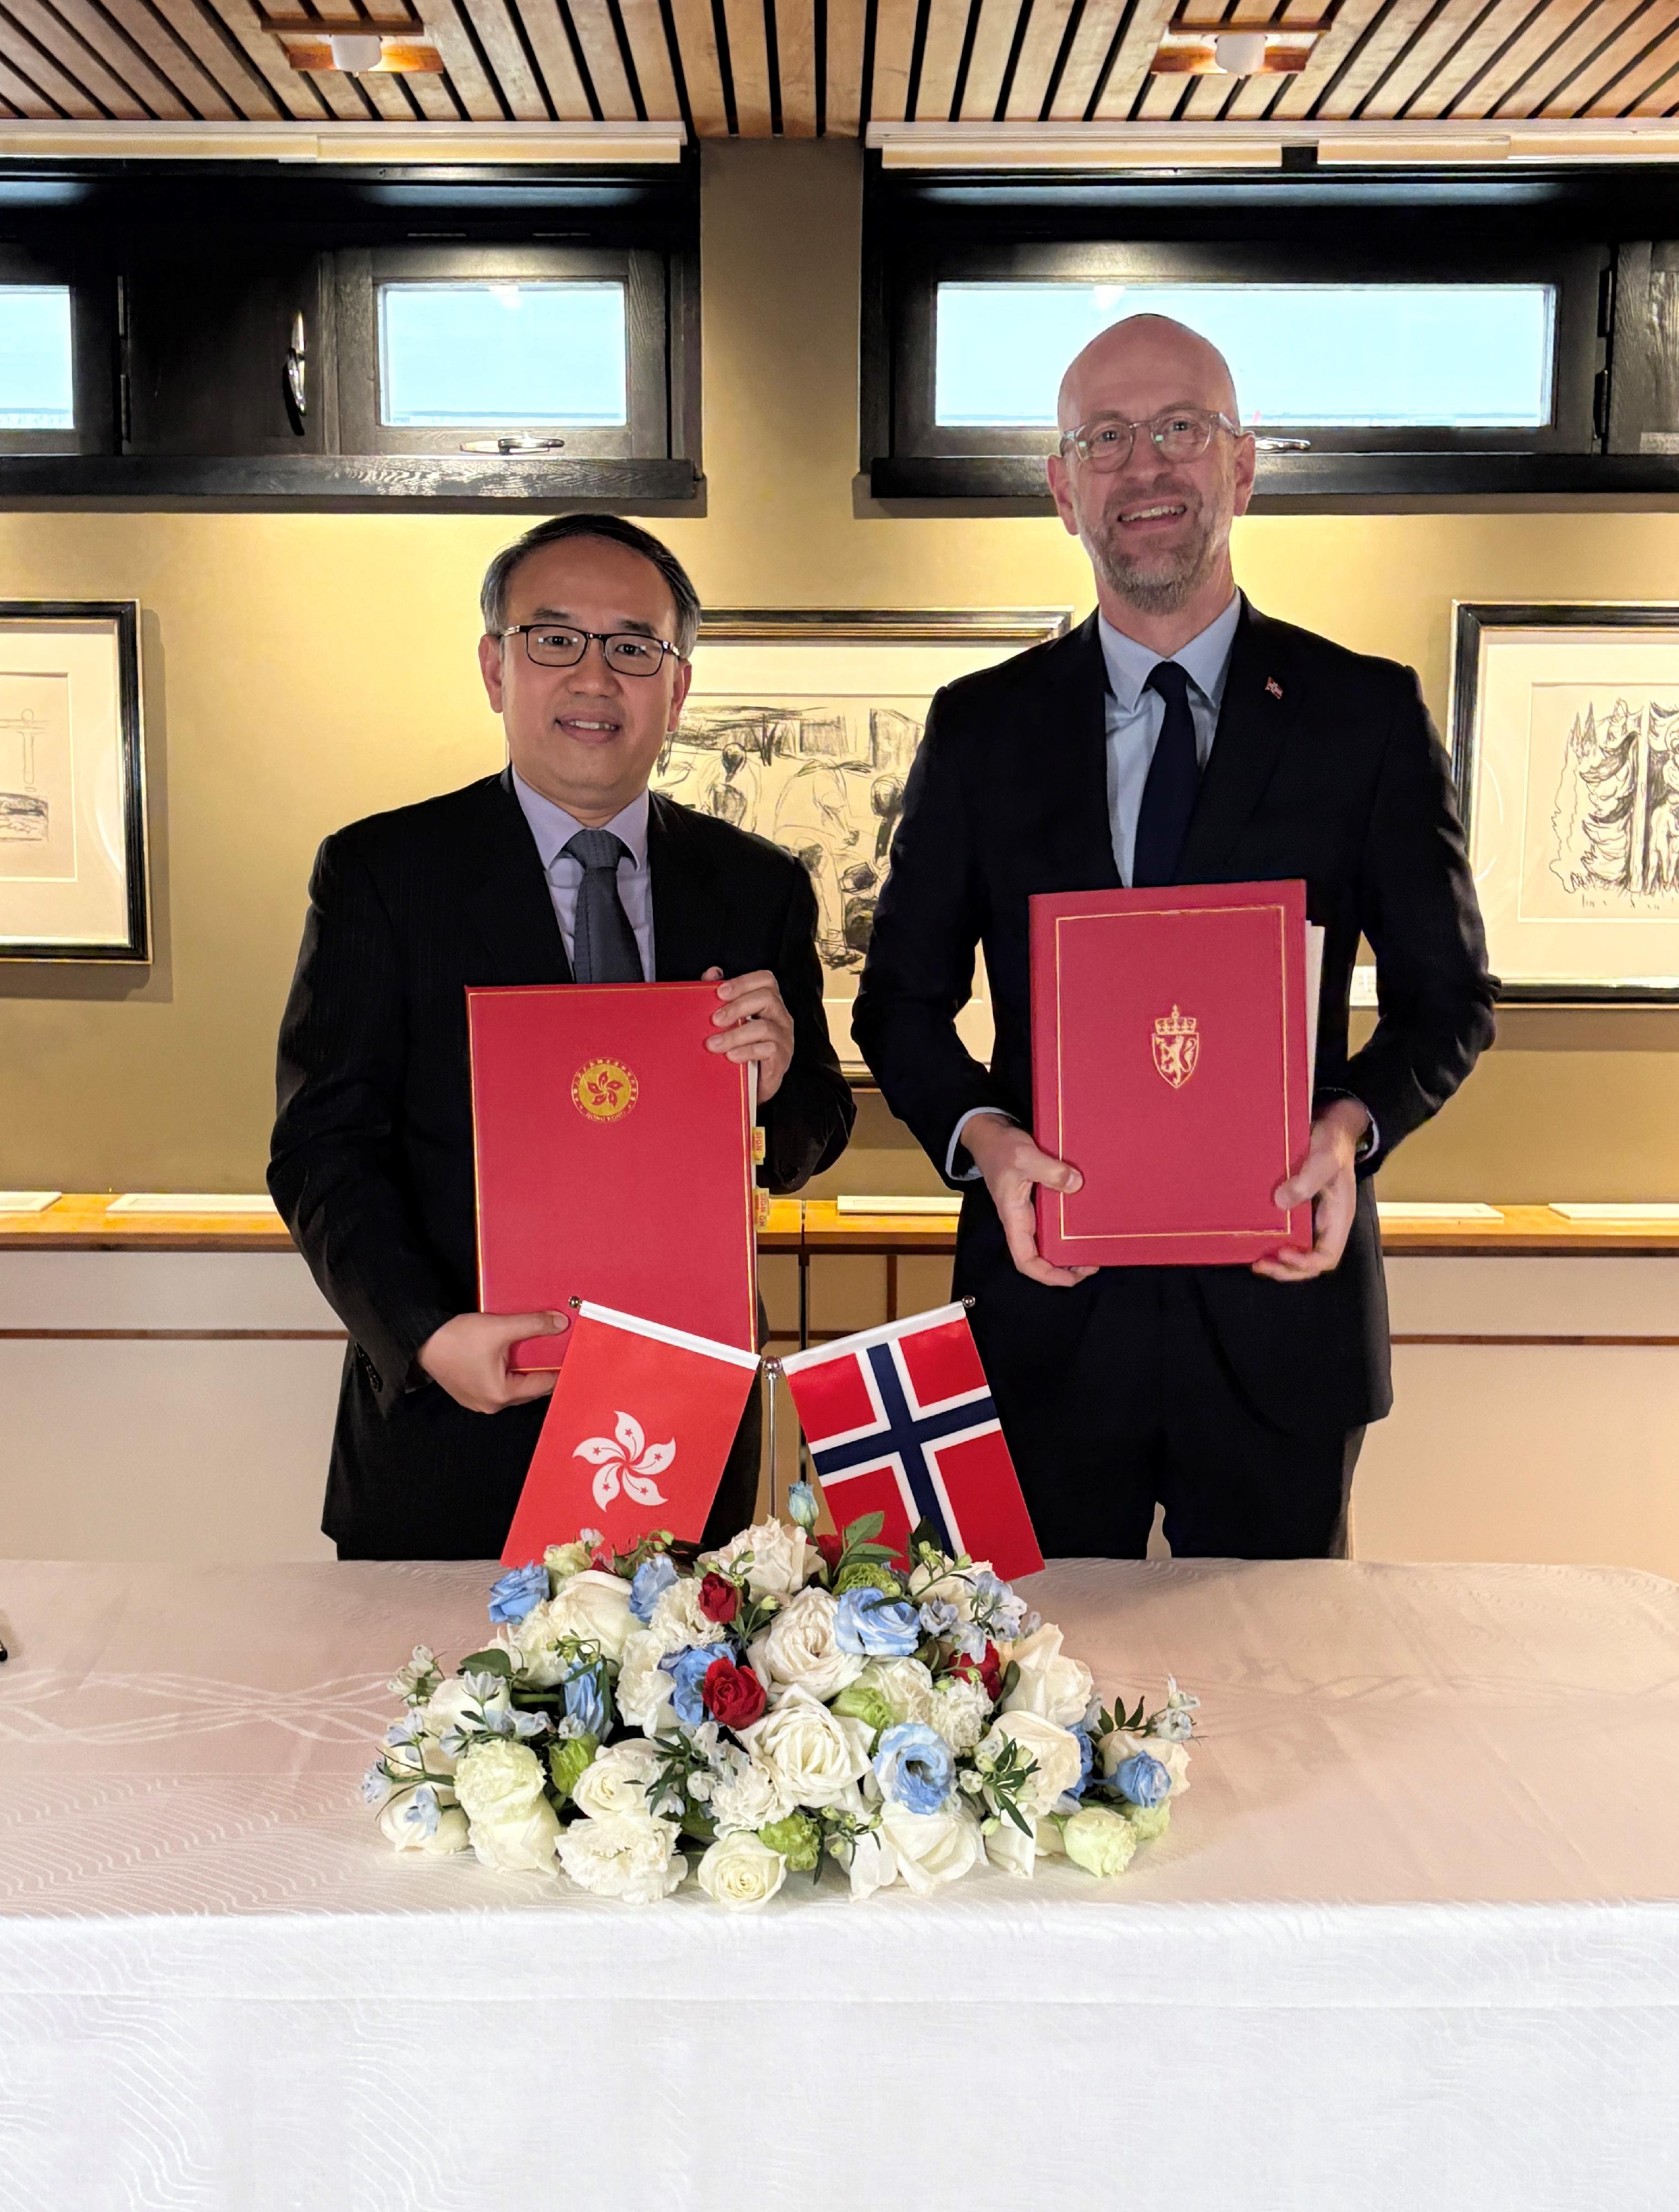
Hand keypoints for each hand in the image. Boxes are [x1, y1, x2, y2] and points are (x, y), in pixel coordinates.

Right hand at [416, 1309, 568, 1413]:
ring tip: (538, 1355)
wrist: (421, 1340)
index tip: (574, 1359)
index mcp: (502, 1394)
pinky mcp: (470, 1393)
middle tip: (559, 1354)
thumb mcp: (499, 1327)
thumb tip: (561, 1323)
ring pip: (515, 1388)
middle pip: (530, 1389)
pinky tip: (514, 1359)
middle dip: (543, 1371)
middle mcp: (492, 1404)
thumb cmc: (456, 1338)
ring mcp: (479, 1401)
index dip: (560, 1369)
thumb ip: (533, 1325)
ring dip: (526, 1373)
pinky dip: (510, 1374)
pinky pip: (500, 1386)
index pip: (543, 1384)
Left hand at [702, 965, 794, 1102]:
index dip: (743, 982)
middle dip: (737, 1007)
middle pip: (767, 998)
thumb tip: (712, 972)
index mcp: (769, 1003)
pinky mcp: (782, 1060)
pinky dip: (746, 1051)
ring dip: (735, 1035)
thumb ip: (721, 996)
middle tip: (714, 1020)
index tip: (720, 992)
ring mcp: (784, 1039)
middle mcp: (781, 1017)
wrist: (749, 1087)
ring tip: (713, 1045)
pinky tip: (730, 1056)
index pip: (766, 980)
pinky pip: (768, 1050)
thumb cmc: (739, 1048)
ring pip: (764, 1027)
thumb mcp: (728, 1021)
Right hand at [962, 1112, 1099, 1289]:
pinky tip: (1088, 1217)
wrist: (991, 1133)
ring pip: (1052, 1239)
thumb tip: (1076, 1185)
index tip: (1073, 1276)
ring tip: (1095, 1245)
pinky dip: (1072, 1223)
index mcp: (1014, 1217)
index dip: (1048, 1275)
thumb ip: (1050, 1171)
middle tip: (1094, 1261)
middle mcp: (1023, 1219)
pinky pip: (1057, 1218)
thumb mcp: (1024, 1157)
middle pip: (1043, 1255)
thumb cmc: (999, 1148)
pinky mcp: (1040, 1197)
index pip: (1026, 1260)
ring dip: (1072, 1246)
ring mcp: (1032, 1210)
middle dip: (1067, 1265)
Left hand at [1252, 1098, 1370, 1283]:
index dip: (1305, 1263)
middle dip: (1286, 1269)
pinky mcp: (1298, 1209)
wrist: (1331, 1127)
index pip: (1327, 1256)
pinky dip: (1273, 1240)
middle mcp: (1326, 1223)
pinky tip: (1256, 1237)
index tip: (1282, 1253)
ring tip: (1255, 1259)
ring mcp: (1312, 1218)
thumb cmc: (1332, 1143)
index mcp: (1338, 1217)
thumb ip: (1307, 1181)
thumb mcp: (1324, 1158)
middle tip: (1260, 1265)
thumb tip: (1280, 1202)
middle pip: (1310, 1262)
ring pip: (1298, 1251)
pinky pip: (1288, 1233)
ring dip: (1277, 1260)